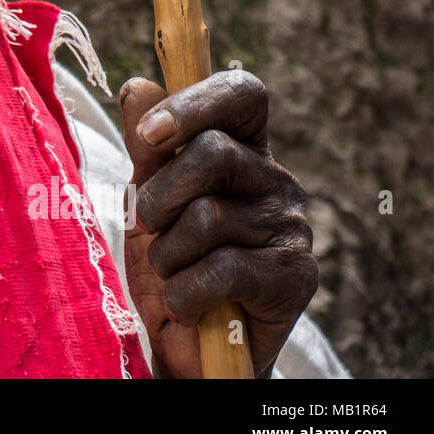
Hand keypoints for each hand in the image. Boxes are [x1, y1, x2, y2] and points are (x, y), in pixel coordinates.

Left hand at [118, 70, 317, 377]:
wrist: (193, 346)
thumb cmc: (172, 261)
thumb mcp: (148, 199)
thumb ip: (146, 146)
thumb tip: (138, 87)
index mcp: (242, 148)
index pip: (241, 94)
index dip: (194, 103)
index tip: (149, 135)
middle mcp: (275, 179)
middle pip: (213, 152)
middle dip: (159, 193)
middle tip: (148, 225)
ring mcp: (291, 226)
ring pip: (207, 217)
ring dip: (167, 254)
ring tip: (173, 274)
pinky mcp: (295, 276)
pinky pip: (221, 269)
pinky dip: (185, 292)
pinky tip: (187, 305)